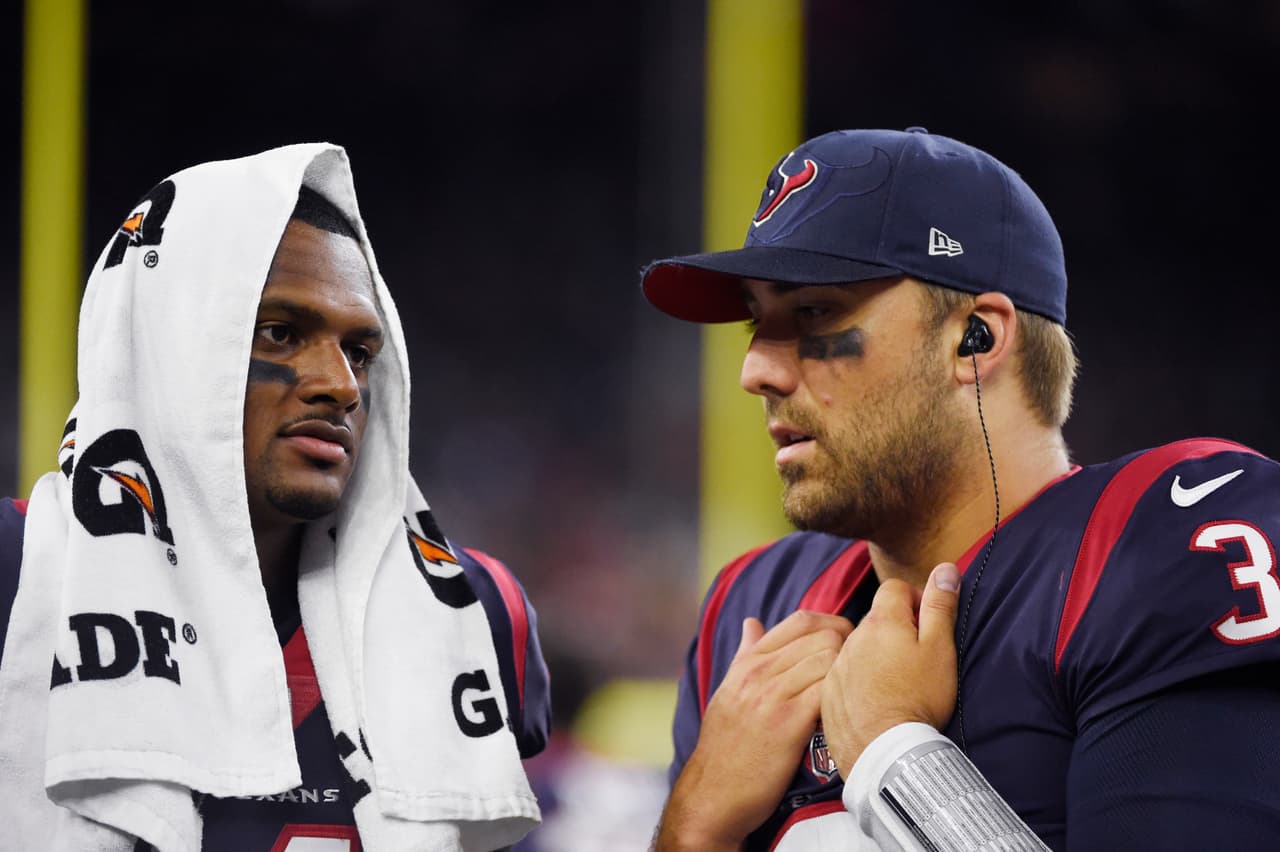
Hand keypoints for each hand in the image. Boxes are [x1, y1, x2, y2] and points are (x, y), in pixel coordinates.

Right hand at [655, 610, 853, 850]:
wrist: (714, 792)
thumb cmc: (725, 745)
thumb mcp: (728, 691)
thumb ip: (745, 655)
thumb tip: (752, 623)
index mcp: (749, 662)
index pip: (801, 621)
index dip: (832, 627)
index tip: (845, 646)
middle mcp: (759, 672)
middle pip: (823, 636)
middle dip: (848, 649)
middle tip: (857, 672)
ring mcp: (773, 695)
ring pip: (829, 658)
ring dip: (848, 673)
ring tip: (853, 693)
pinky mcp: (788, 723)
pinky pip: (828, 691)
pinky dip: (842, 696)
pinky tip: (845, 712)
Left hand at [819, 563, 960, 778]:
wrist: (885, 750)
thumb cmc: (919, 697)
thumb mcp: (940, 649)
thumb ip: (939, 606)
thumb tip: (945, 568)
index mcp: (882, 622)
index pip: (894, 589)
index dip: (914, 601)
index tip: (927, 626)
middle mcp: (853, 638)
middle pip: (876, 619)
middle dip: (896, 629)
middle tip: (916, 660)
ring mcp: (837, 666)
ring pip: (859, 647)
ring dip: (876, 655)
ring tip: (897, 684)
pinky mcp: (828, 693)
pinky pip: (844, 675)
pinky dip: (859, 681)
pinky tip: (876, 702)